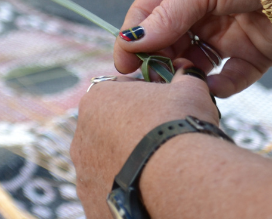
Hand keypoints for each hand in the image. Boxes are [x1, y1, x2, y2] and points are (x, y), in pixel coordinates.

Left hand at [71, 64, 219, 218]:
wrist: (178, 178)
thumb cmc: (179, 126)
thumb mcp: (189, 89)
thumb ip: (184, 76)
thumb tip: (187, 69)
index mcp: (96, 99)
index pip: (121, 91)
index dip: (146, 96)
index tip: (166, 107)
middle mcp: (81, 136)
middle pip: (111, 128)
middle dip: (134, 131)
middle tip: (165, 139)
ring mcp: (83, 172)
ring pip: (108, 162)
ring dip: (128, 161)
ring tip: (160, 168)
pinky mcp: (91, 202)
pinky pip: (110, 191)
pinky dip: (127, 189)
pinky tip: (150, 190)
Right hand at [114, 0, 271, 97]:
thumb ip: (168, 15)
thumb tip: (131, 41)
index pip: (148, 12)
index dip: (133, 36)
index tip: (123, 63)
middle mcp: (203, 8)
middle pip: (168, 41)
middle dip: (157, 60)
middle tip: (150, 79)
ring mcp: (229, 32)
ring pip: (195, 63)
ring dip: (185, 74)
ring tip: (181, 80)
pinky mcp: (256, 54)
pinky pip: (230, 78)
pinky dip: (218, 87)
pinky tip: (209, 88)